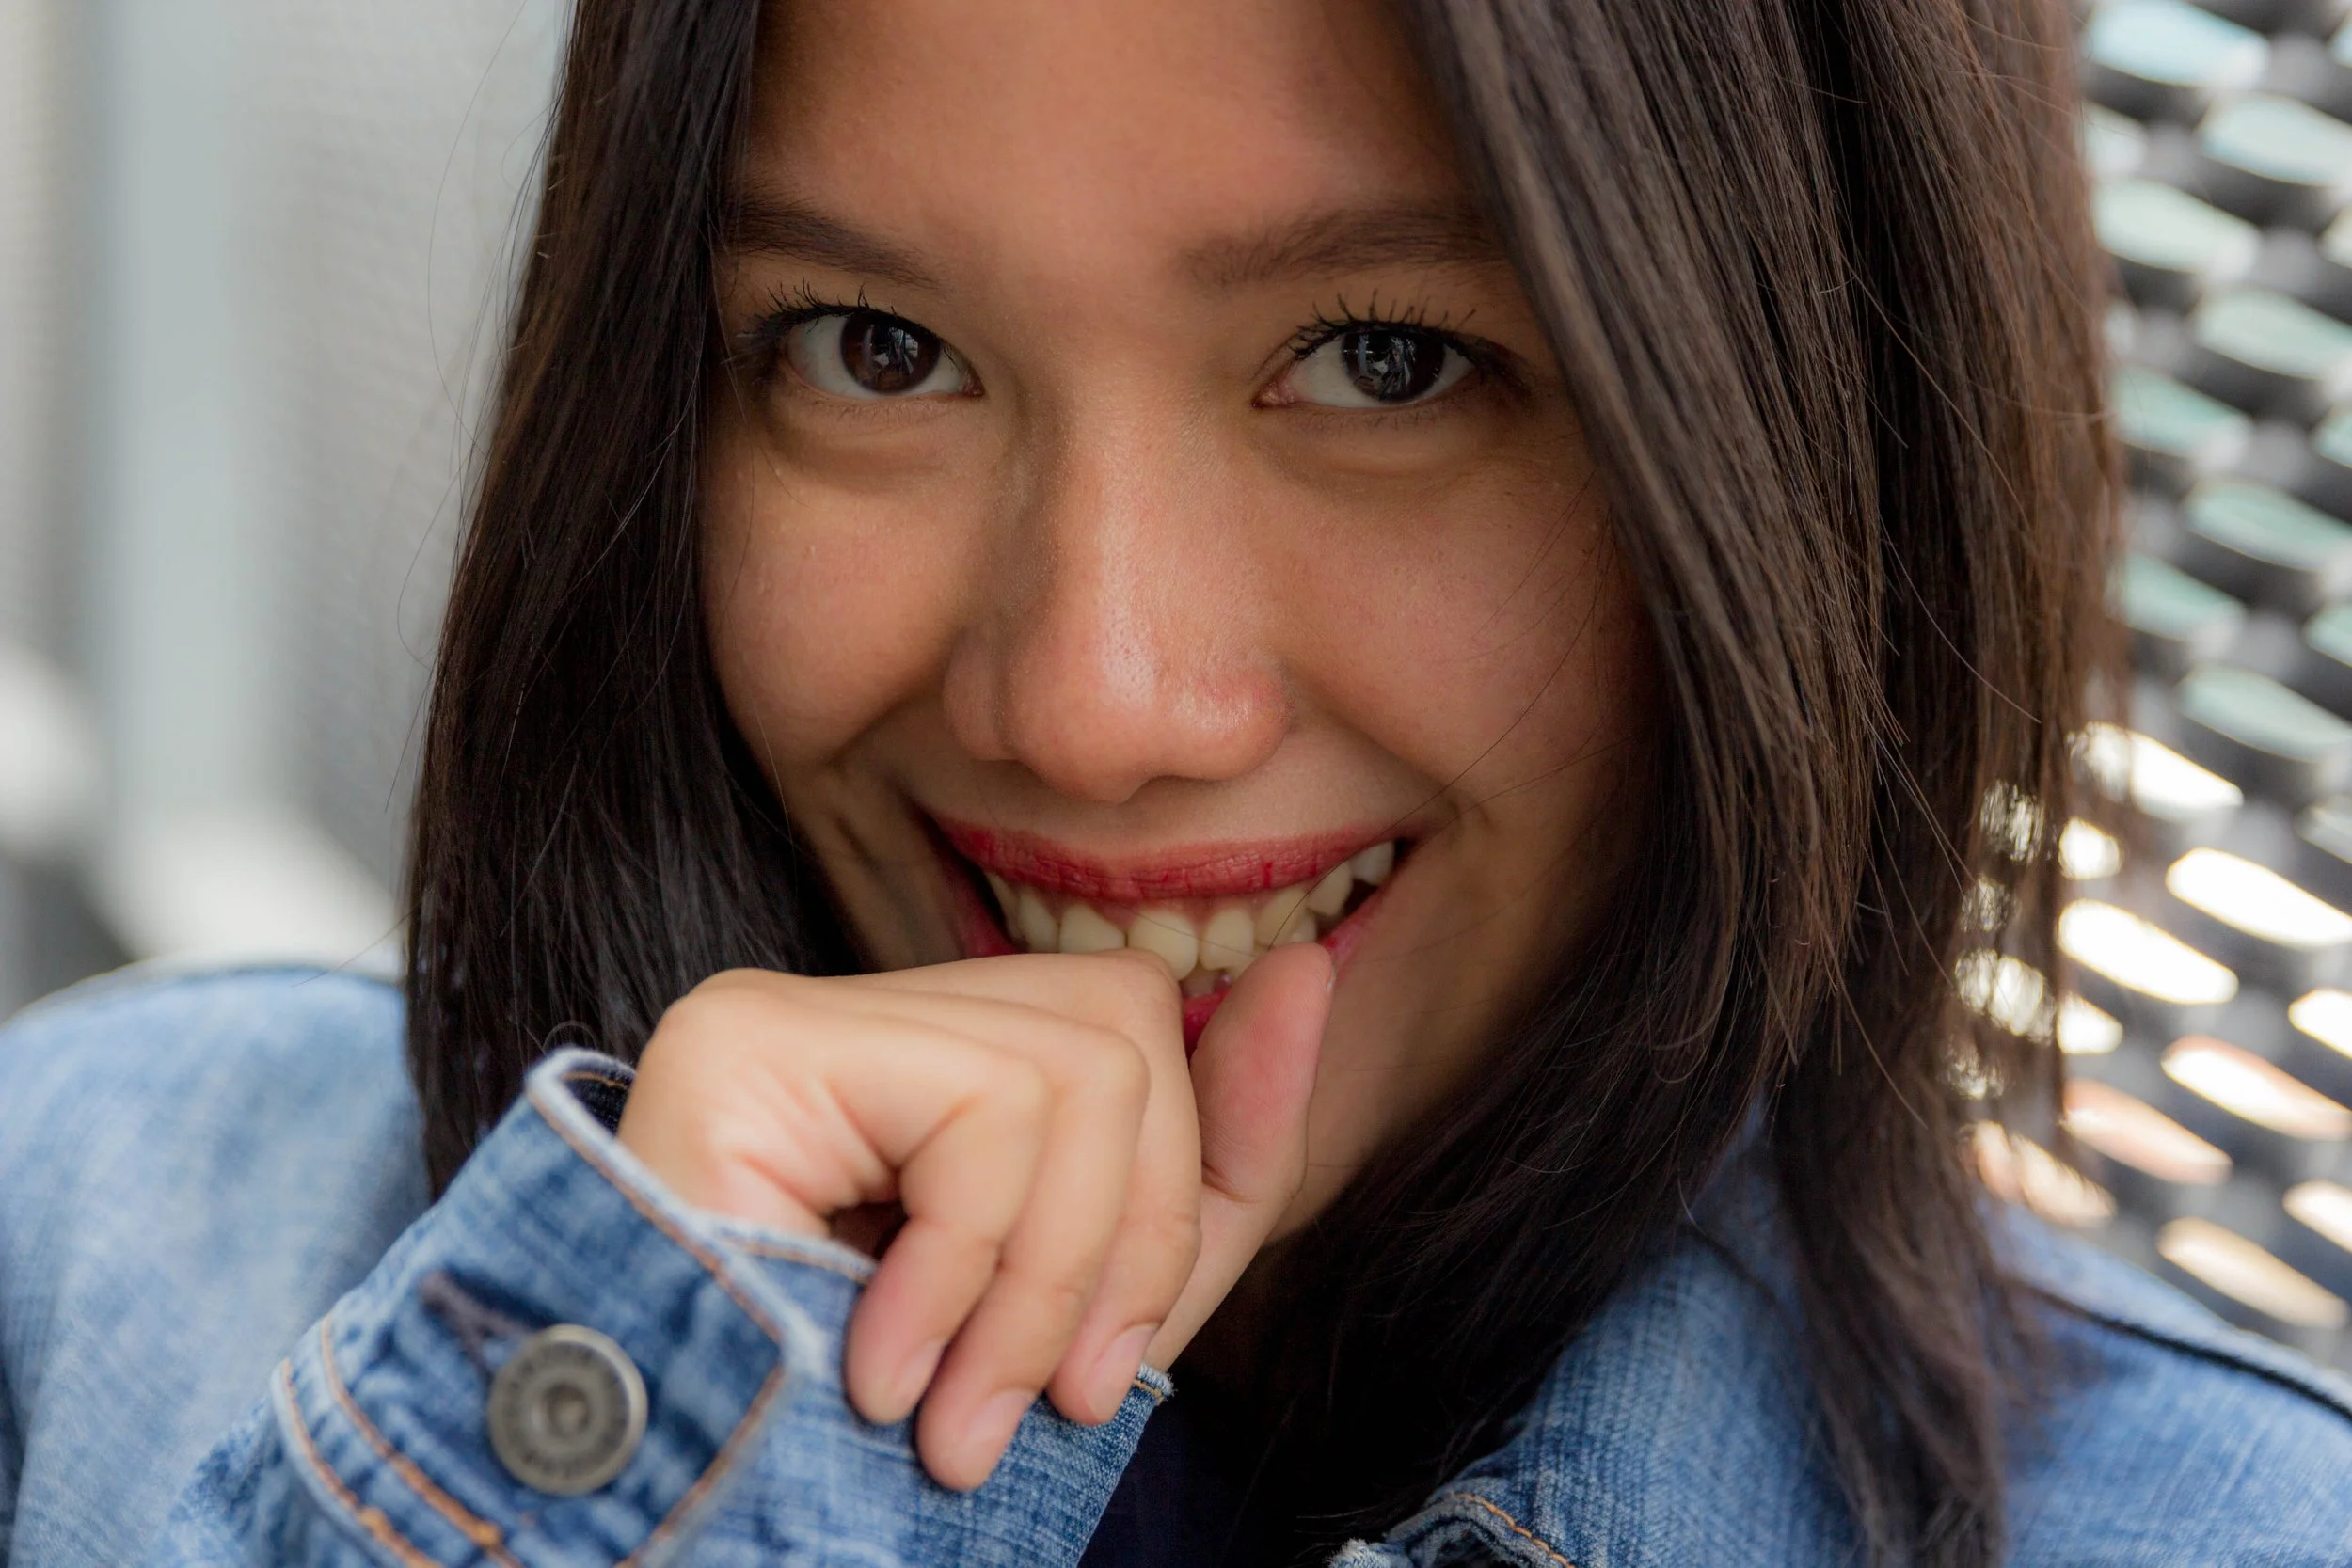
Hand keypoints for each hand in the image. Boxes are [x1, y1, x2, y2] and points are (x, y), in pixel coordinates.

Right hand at [614, 942, 1331, 1489]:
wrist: (671, 1518)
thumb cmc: (869, 1432)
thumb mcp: (1083, 1311)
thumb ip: (1202, 1172)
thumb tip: (1309, 972)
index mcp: (926, 1067)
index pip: (1127, 1020)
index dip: (1212, 1128)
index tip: (1166, 1303)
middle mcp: (853, 1014)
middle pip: (1119, 1028)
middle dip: (1134, 1239)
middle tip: (1061, 1403)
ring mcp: (792, 1011)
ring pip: (1073, 1068)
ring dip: (1045, 1285)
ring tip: (960, 1416)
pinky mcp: (750, 1039)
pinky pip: (977, 1115)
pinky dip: (965, 1273)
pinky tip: (882, 1372)